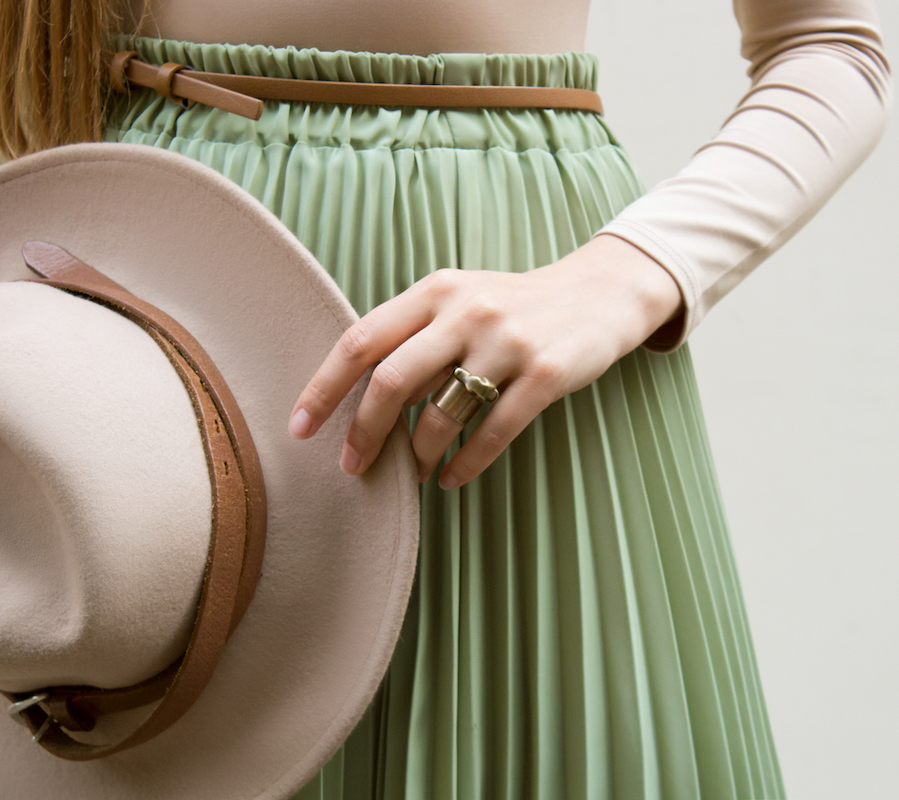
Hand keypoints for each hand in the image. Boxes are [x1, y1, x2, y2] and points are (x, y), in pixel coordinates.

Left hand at [288, 235, 682, 487]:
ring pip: (441, 413)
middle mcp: (467, 311)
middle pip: (392, 381)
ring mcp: (508, 343)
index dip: (324, 388)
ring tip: (414, 474)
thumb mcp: (460, 300)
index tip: (300, 428)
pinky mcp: (546, 375)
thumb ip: (412, 334)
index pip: (361, 340)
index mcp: (436, 291)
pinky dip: (465, 464)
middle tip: (352, 466)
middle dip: (365, 432)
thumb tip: (355, 395)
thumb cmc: (513, 306)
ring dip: (418, 454)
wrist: (598, 294)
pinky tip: (451, 479)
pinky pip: (493, 432)